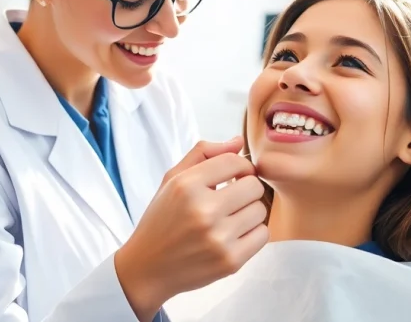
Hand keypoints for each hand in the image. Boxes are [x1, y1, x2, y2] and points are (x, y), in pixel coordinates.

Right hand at [114, 137, 267, 320]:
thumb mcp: (172, 179)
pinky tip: (235, 234)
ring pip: (261, 210)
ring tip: (232, 217)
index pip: (234, 161)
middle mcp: (203, 211)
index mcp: (186, 186)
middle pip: (254, 185)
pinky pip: (263, 235)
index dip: (240, 166)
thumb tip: (239, 141)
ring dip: (250, 211)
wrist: (147, 268)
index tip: (234, 176)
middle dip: (246, 188)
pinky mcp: (229, 262)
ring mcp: (217, 238)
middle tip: (233, 198)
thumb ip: (204, 153)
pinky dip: (253, 233)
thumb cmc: (162, 219)